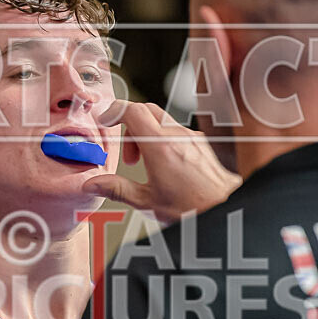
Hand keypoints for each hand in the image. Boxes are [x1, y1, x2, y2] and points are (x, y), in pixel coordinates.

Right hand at [82, 101, 241, 223]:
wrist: (224, 208)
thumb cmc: (192, 207)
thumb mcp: (147, 201)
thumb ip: (117, 189)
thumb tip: (93, 184)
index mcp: (159, 146)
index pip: (131, 110)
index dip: (113, 112)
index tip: (105, 122)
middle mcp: (176, 135)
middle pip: (145, 110)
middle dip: (129, 127)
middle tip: (129, 156)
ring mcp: (191, 136)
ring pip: (161, 121)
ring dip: (146, 135)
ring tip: (145, 164)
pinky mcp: (200, 142)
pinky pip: (175, 130)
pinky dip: (162, 139)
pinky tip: (164, 165)